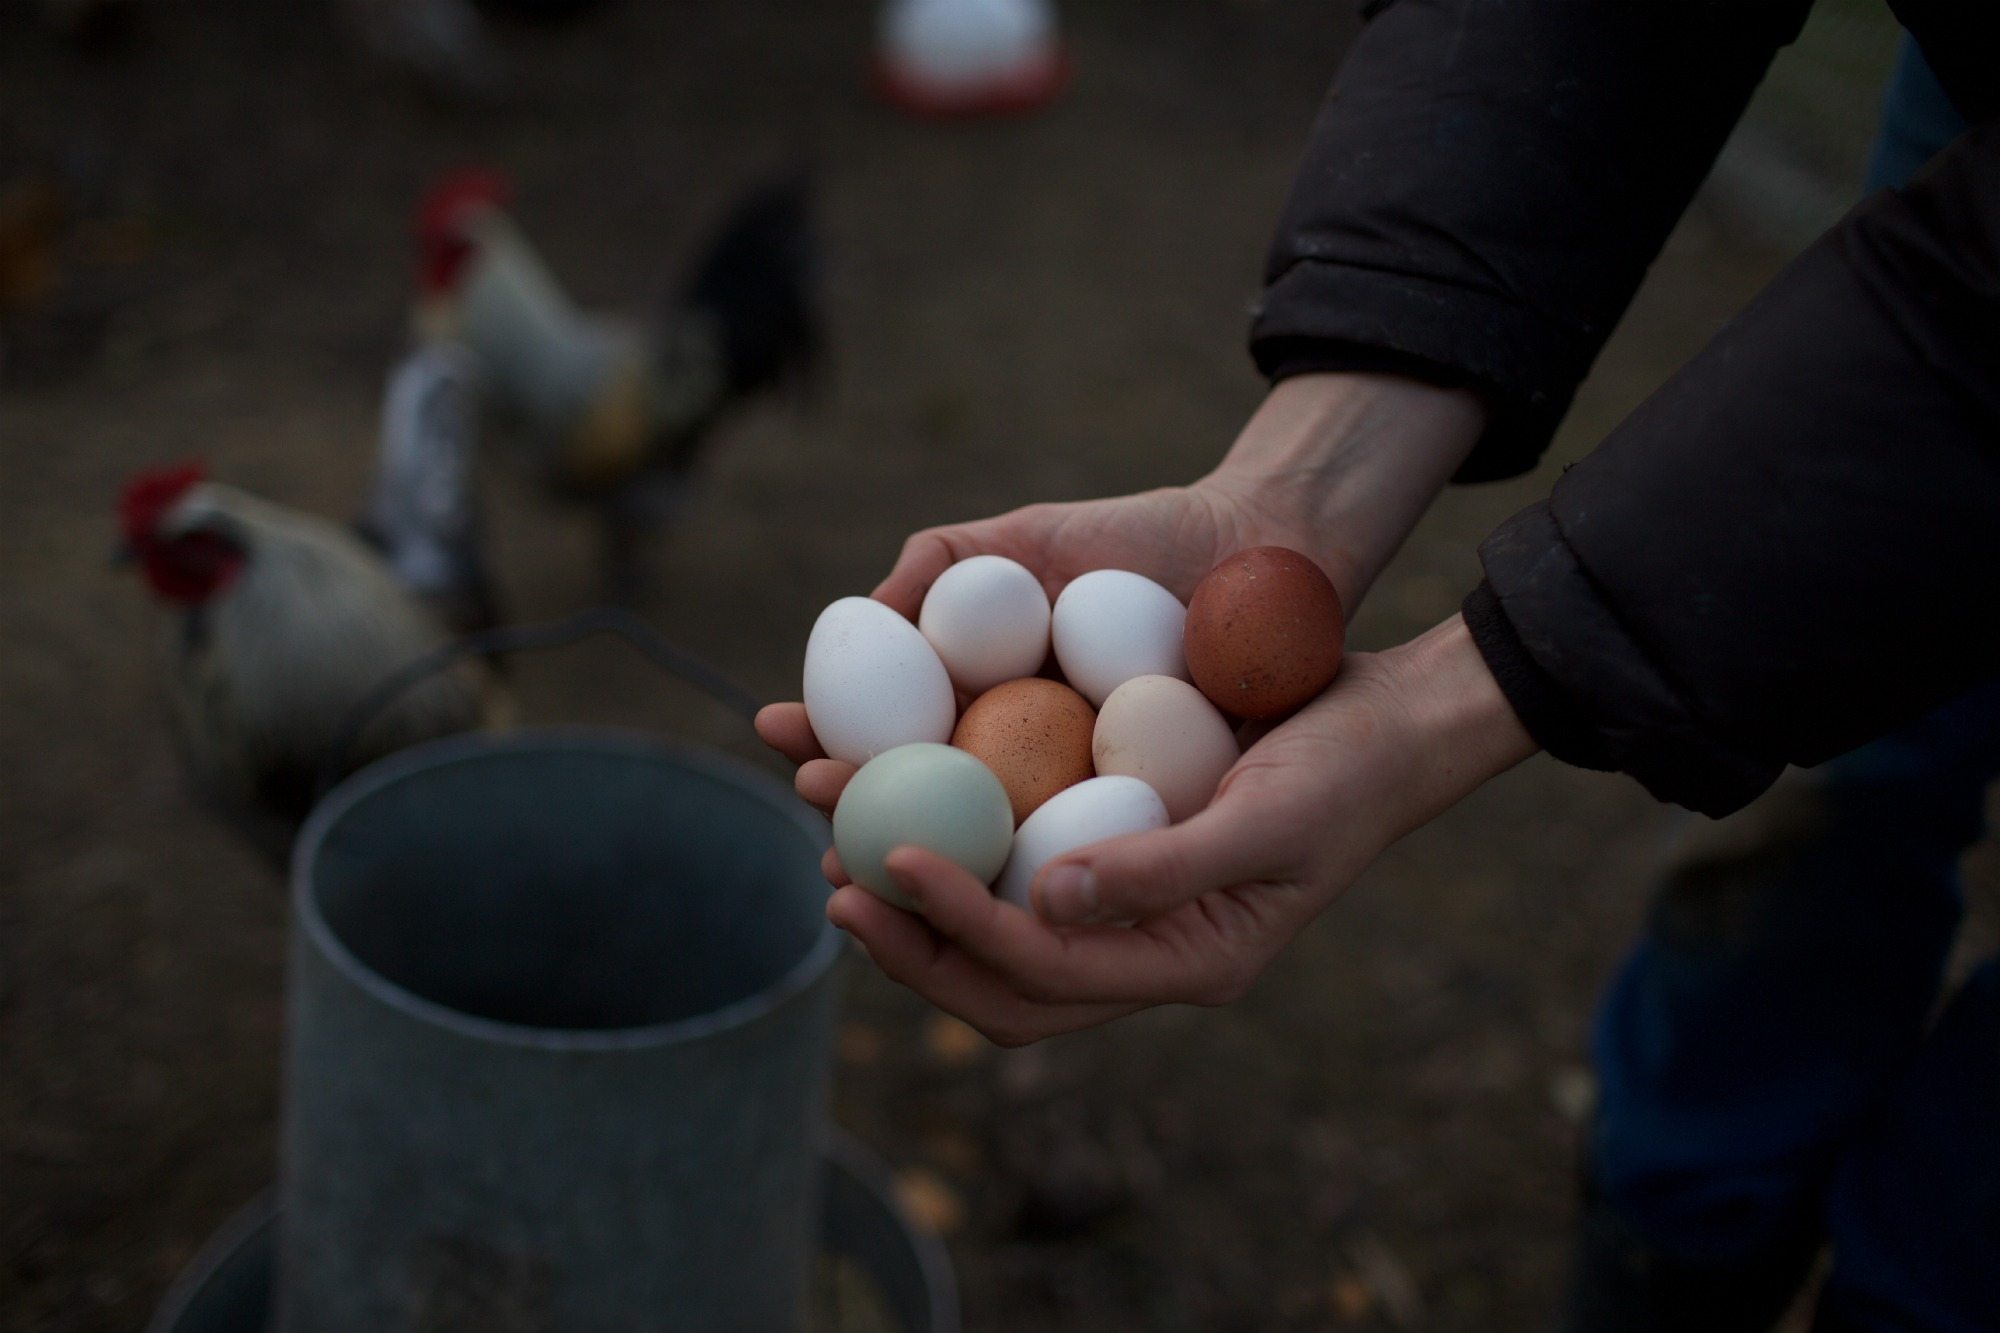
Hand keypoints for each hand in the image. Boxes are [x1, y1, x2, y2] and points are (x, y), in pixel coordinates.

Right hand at [760, 372, 1487, 814]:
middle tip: (817, 802)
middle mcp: (1021, 774)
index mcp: (982, 716)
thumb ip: (936, 565)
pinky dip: (1033, 878)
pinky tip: (990, 874)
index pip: (885, 748)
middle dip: (856, 816)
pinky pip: (1086, 867)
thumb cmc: (1139, 539)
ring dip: (924, 872)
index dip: (830, 748)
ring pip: (989, 859)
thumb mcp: (1023, 542)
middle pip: (922, 815)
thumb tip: (857, 618)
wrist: (1261, 553)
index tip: (784, 735)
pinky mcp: (1151, 838)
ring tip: (872, 854)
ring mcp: (1083, 812)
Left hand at [764, 617, 1537, 1045]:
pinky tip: (914, 810)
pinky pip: (1018, 881)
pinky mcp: (1117, 865)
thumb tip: (1043, 898)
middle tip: (835, 883)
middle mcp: (1147, 957)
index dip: (957, 927)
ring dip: (920, 910)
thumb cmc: (1343, 771)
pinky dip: (960, 857)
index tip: (888, 860)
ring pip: (1000, 943)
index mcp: (1186, 965)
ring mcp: (1129, 915)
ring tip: (845, 856)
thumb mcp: (1266, 816)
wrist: (1390, 732)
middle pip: (1002, 986)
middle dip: (913, 946)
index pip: (1042, 973)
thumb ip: (1162, 868)